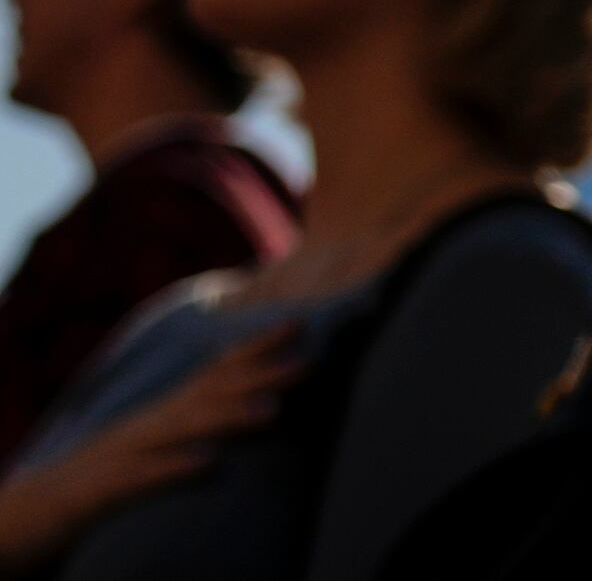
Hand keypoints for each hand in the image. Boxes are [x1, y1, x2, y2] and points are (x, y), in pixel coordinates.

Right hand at [0, 330, 297, 567]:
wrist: (19, 519)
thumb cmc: (91, 485)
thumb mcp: (146, 450)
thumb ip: (186, 427)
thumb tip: (238, 414)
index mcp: (157, 418)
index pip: (209, 376)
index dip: (252, 351)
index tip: (299, 325)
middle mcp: (143, 429)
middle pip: (204, 396)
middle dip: (256, 377)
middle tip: (309, 361)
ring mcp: (121, 458)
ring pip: (179, 433)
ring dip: (227, 418)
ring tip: (274, 410)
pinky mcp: (100, 494)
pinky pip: (141, 482)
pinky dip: (175, 470)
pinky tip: (210, 466)